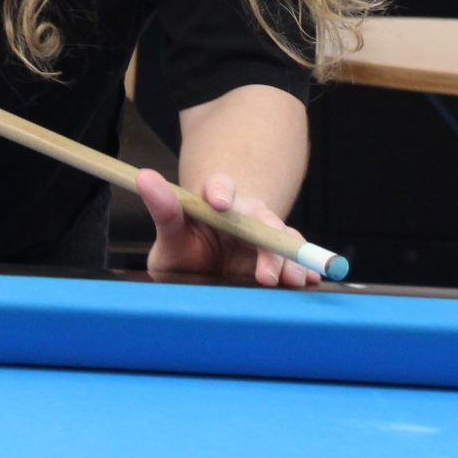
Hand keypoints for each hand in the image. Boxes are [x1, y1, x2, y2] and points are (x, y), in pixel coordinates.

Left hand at [139, 169, 317, 289]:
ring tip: (295, 280)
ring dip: (291, 259)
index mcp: (215, 201)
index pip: (219, 186)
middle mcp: (245, 213)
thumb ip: (163, 210)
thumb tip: (144, 176)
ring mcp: (265, 234)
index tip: (220, 202)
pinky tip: (313, 280)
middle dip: (268, 241)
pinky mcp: (279, 255)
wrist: (207, 268)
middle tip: (266, 273)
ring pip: (283, 238)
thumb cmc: (185, 249)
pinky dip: (306, 268)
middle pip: (261, 218)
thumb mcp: (170, 235)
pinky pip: (296, 257)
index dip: (221, 191)